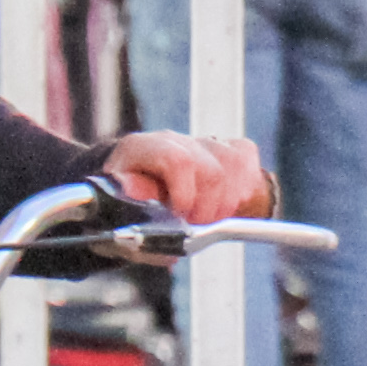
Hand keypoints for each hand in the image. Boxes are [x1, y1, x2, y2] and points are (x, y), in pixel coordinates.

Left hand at [97, 130, 273, 254]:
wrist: (141, 198)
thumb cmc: (129, 207)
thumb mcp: (121, 214)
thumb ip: (130, 208)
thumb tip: (135, 196)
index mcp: (140, 149)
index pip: (177, 160)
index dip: (186, 194)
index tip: (181, 217)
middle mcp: (172, 139)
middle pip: (211, 171)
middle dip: (207, 209)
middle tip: (194, 226)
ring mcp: (199, 142)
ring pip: (231, 165)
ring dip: (225, 203)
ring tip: (206, 218)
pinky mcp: (225, 147)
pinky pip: (245, 162)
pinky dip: (241, 190)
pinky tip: (223, 204)